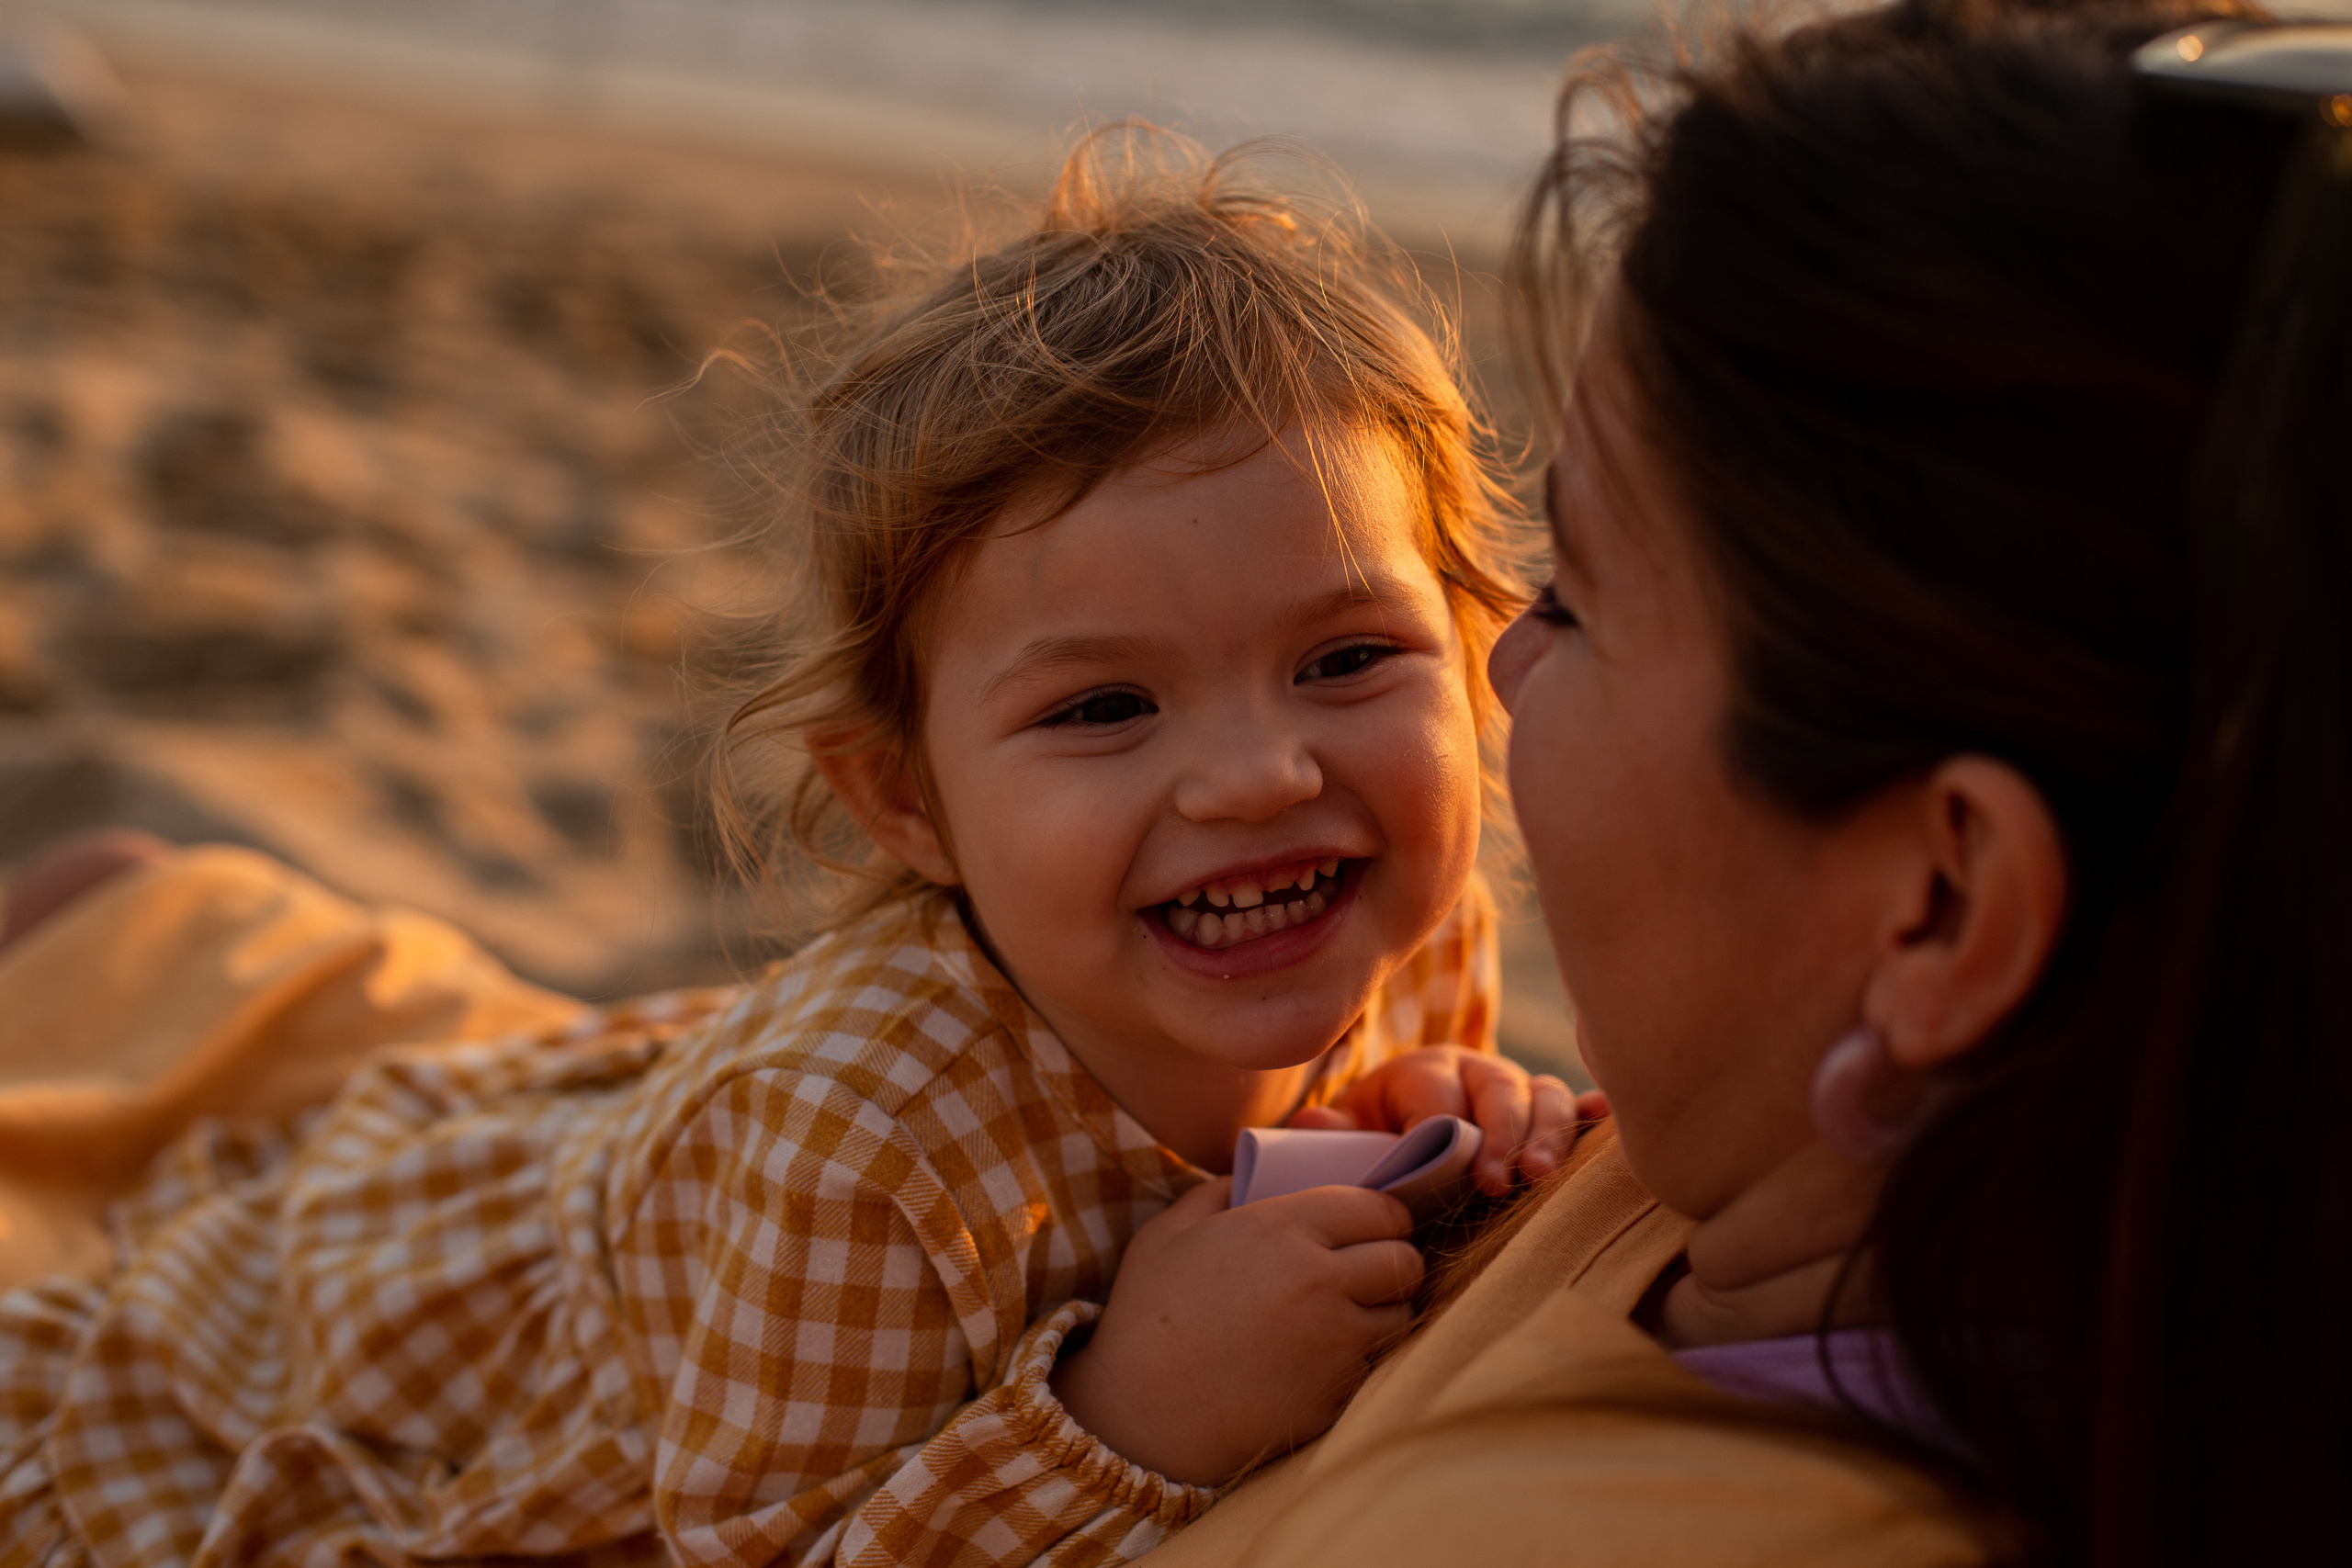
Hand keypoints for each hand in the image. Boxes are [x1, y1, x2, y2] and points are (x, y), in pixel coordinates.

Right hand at [1050, 1176, 1419, 1484]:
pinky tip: (1324, 1358)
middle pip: (1405, 1261)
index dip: (1385, 1214)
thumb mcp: (1167, 1232)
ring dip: (1385, 1311)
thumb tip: (1249, 1176)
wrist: (1141, 1417)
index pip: (1380, 1209)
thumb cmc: (1146, 1316)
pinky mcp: (1337, 1395)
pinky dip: (1361, 1359)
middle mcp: (1321, 1281)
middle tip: (1373, 1267)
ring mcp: (1335, 1344)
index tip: (1376, 1224)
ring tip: (1352, 1313)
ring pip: (1402, 1316)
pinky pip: (1376, 1367)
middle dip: (1396, 1259)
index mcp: (1282, 1228)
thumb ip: (1217, 1191)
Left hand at [1286, 1045, 1592, 1195]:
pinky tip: (1606, 1120)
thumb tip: (1308, 1123)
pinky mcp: (1544, 1110)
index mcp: (1423, 1071)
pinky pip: (1574, 1105)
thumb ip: (1332, 1132)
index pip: (1439, 1096)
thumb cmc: (1379, 1136)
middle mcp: (1475, 1071)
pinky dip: (1590, 1113)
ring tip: (1543, 1175)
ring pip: (1543, 1095)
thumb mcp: (1349, 1131)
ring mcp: (1516, 1088)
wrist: (1404, 1125)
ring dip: (1549, 1133)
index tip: (1457, 1170)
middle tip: (1500, 1182)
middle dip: (1502, 1134)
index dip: (1449, 1131)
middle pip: (1499, 1091)